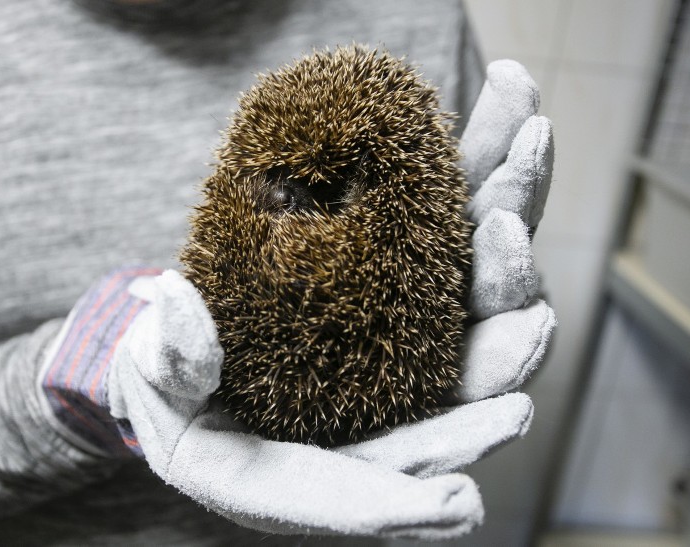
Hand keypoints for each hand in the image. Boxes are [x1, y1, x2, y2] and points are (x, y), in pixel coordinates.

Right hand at [38, 59, 555, 539]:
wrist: (197, 352)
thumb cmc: (173, 384)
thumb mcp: (158, 380)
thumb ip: (171, 358)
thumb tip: (178, 301)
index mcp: (309, 462)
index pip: (366, 489)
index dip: (408, 497)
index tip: (460, 502)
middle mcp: (376, 418)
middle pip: (455, 401)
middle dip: (497, 366)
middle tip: (532, 321)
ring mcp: (400, 356)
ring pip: (476, 319)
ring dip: (507, 264)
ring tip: (521, 186)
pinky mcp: (405, 303)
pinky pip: (458, 262)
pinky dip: (484, 206)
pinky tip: (508, 143)